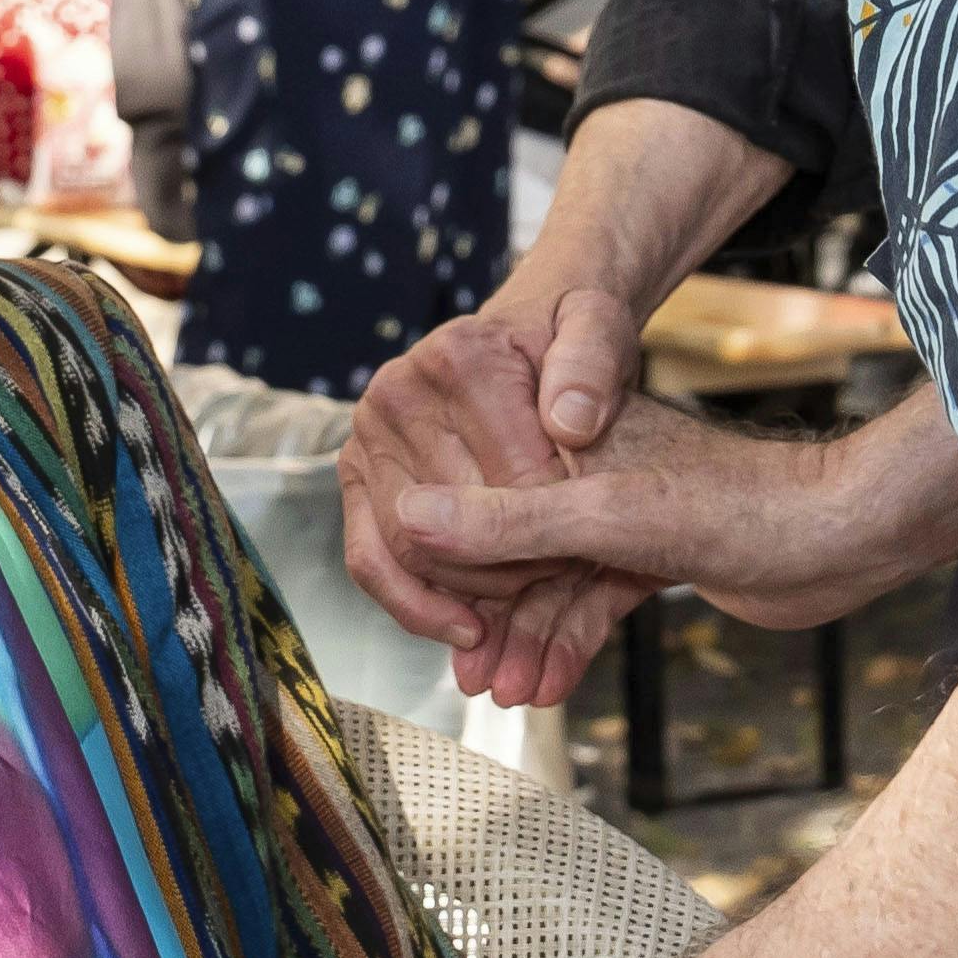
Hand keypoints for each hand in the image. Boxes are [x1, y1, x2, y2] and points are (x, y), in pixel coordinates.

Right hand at [341, 300, 651, 698]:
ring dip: (474, 596)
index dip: (562, 530)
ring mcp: (367, 436)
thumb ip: (594, 365)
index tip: (596, 545)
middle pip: (455, 526)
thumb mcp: (601, 329)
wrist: (525, 328)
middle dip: (518, 570)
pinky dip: (415, 605)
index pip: (516, 482)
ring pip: (410, 553)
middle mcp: (397, 393)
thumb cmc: (567, 336)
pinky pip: (370, 558)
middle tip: (567, 581)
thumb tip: (569, 424)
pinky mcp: (357, 475)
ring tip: (529, 601)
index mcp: (460, 359)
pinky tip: (468, 630)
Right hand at [392, 386, 903, 704]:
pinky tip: (546, 687)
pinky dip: (566, 644)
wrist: (848, 534)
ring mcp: (615, 515)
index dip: (448, 558)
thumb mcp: (609, 515)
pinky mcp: (647, 556)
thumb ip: (509, 521)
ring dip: (524, 640)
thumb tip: (406, 516)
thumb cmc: (743, 504)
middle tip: (466, 674)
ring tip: (504, 695)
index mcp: (564, 434)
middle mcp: (582, 469)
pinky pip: (587, 602)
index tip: (441, 618)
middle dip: (483, 612)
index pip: (473, 491)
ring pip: (546, 583)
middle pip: (503, 544)